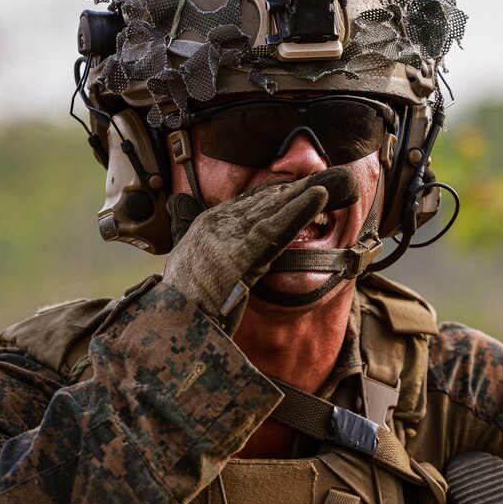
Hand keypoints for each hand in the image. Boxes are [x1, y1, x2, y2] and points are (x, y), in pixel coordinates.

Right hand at [163, 167, 357, 330]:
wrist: (170, 325)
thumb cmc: (181, 302)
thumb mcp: (184, 261)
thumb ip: (187, 230)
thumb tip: (179, 201)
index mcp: (206, 226)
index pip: (248, 202)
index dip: (277, 194)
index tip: (300, 186)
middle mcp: (216, 225)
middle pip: (266, 202)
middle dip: (297, 190)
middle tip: (329, 177)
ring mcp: (228, 239)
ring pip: (275, 210)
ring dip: (305, 194)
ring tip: (332, 181)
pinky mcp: (241, 255)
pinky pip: (277, 230)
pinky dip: (300, 211)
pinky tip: (319, 198)